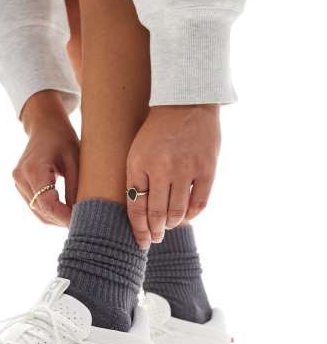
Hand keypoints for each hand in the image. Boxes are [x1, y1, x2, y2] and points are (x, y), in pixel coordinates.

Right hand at [13, 91, 79, 225]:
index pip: (47, 204)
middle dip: (63, 220)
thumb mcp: (75, 160)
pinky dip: (51, 212)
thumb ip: (75, 188)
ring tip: (79, 219)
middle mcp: (20, 178)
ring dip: (58, 218)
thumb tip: (81, 215)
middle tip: (86, 223)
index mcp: (33, 169)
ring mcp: (18, 183)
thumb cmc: (62, 138)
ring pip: (38, 212)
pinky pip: (36, 207)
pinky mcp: (20, 186)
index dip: (65, 217)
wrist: (44, 125)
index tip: (84, 222)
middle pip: (42, 211)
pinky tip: (67, 212)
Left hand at [126, 105, 220, 247]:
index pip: (136, 207)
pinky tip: (187, 216)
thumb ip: (137, 180)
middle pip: (157, 213)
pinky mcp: (207, 168)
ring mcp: (185, 168)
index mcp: (138, 164)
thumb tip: (140, 214)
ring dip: (173, 224)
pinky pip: (199, 203)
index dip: (139, 229)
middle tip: (156, 237)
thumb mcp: (137, 152)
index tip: (142, 242)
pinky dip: (192, 215)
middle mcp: (161, 168)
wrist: (186, 101)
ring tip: (170, 226)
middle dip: (155, 231)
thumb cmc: (157, 131)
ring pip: (177, 212)